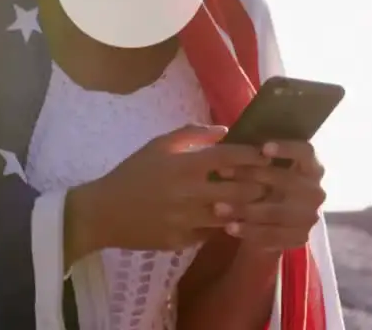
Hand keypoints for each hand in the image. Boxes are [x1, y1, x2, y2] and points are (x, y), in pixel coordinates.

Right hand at [67, 125, 269, 259]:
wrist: (104, 212)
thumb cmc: (132, 173)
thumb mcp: (157, 145)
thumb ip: (191, 135)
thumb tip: (223, 131)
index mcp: (184, 166)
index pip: (229, 158)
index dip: (252, 156)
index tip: (267, 155)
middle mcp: (190, 194)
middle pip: (239, 191)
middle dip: (258, 187)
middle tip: (267, 183)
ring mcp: (187, 220)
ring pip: (230, 216)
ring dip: (243, 209)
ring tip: (253, 202)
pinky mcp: (182, 241)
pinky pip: (211, 234)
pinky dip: (220, 225)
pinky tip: (224, 218)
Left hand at [218, 140, 326, 251]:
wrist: (273, 224)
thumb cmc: (266, 186)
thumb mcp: (264, 169)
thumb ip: (256, 157)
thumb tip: (228, 140)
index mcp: (312, 168)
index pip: (306, 152)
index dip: (287, 149)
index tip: (263, 149)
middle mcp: (316, 191)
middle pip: (287, 181)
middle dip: (253, 176)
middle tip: (223, 172)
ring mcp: (310, 217)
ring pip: (276, 211)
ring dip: (245, 209)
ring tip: (219, 207)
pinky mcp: (300, 238)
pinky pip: (273, 235)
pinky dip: (250, 231)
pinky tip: (230, 227)